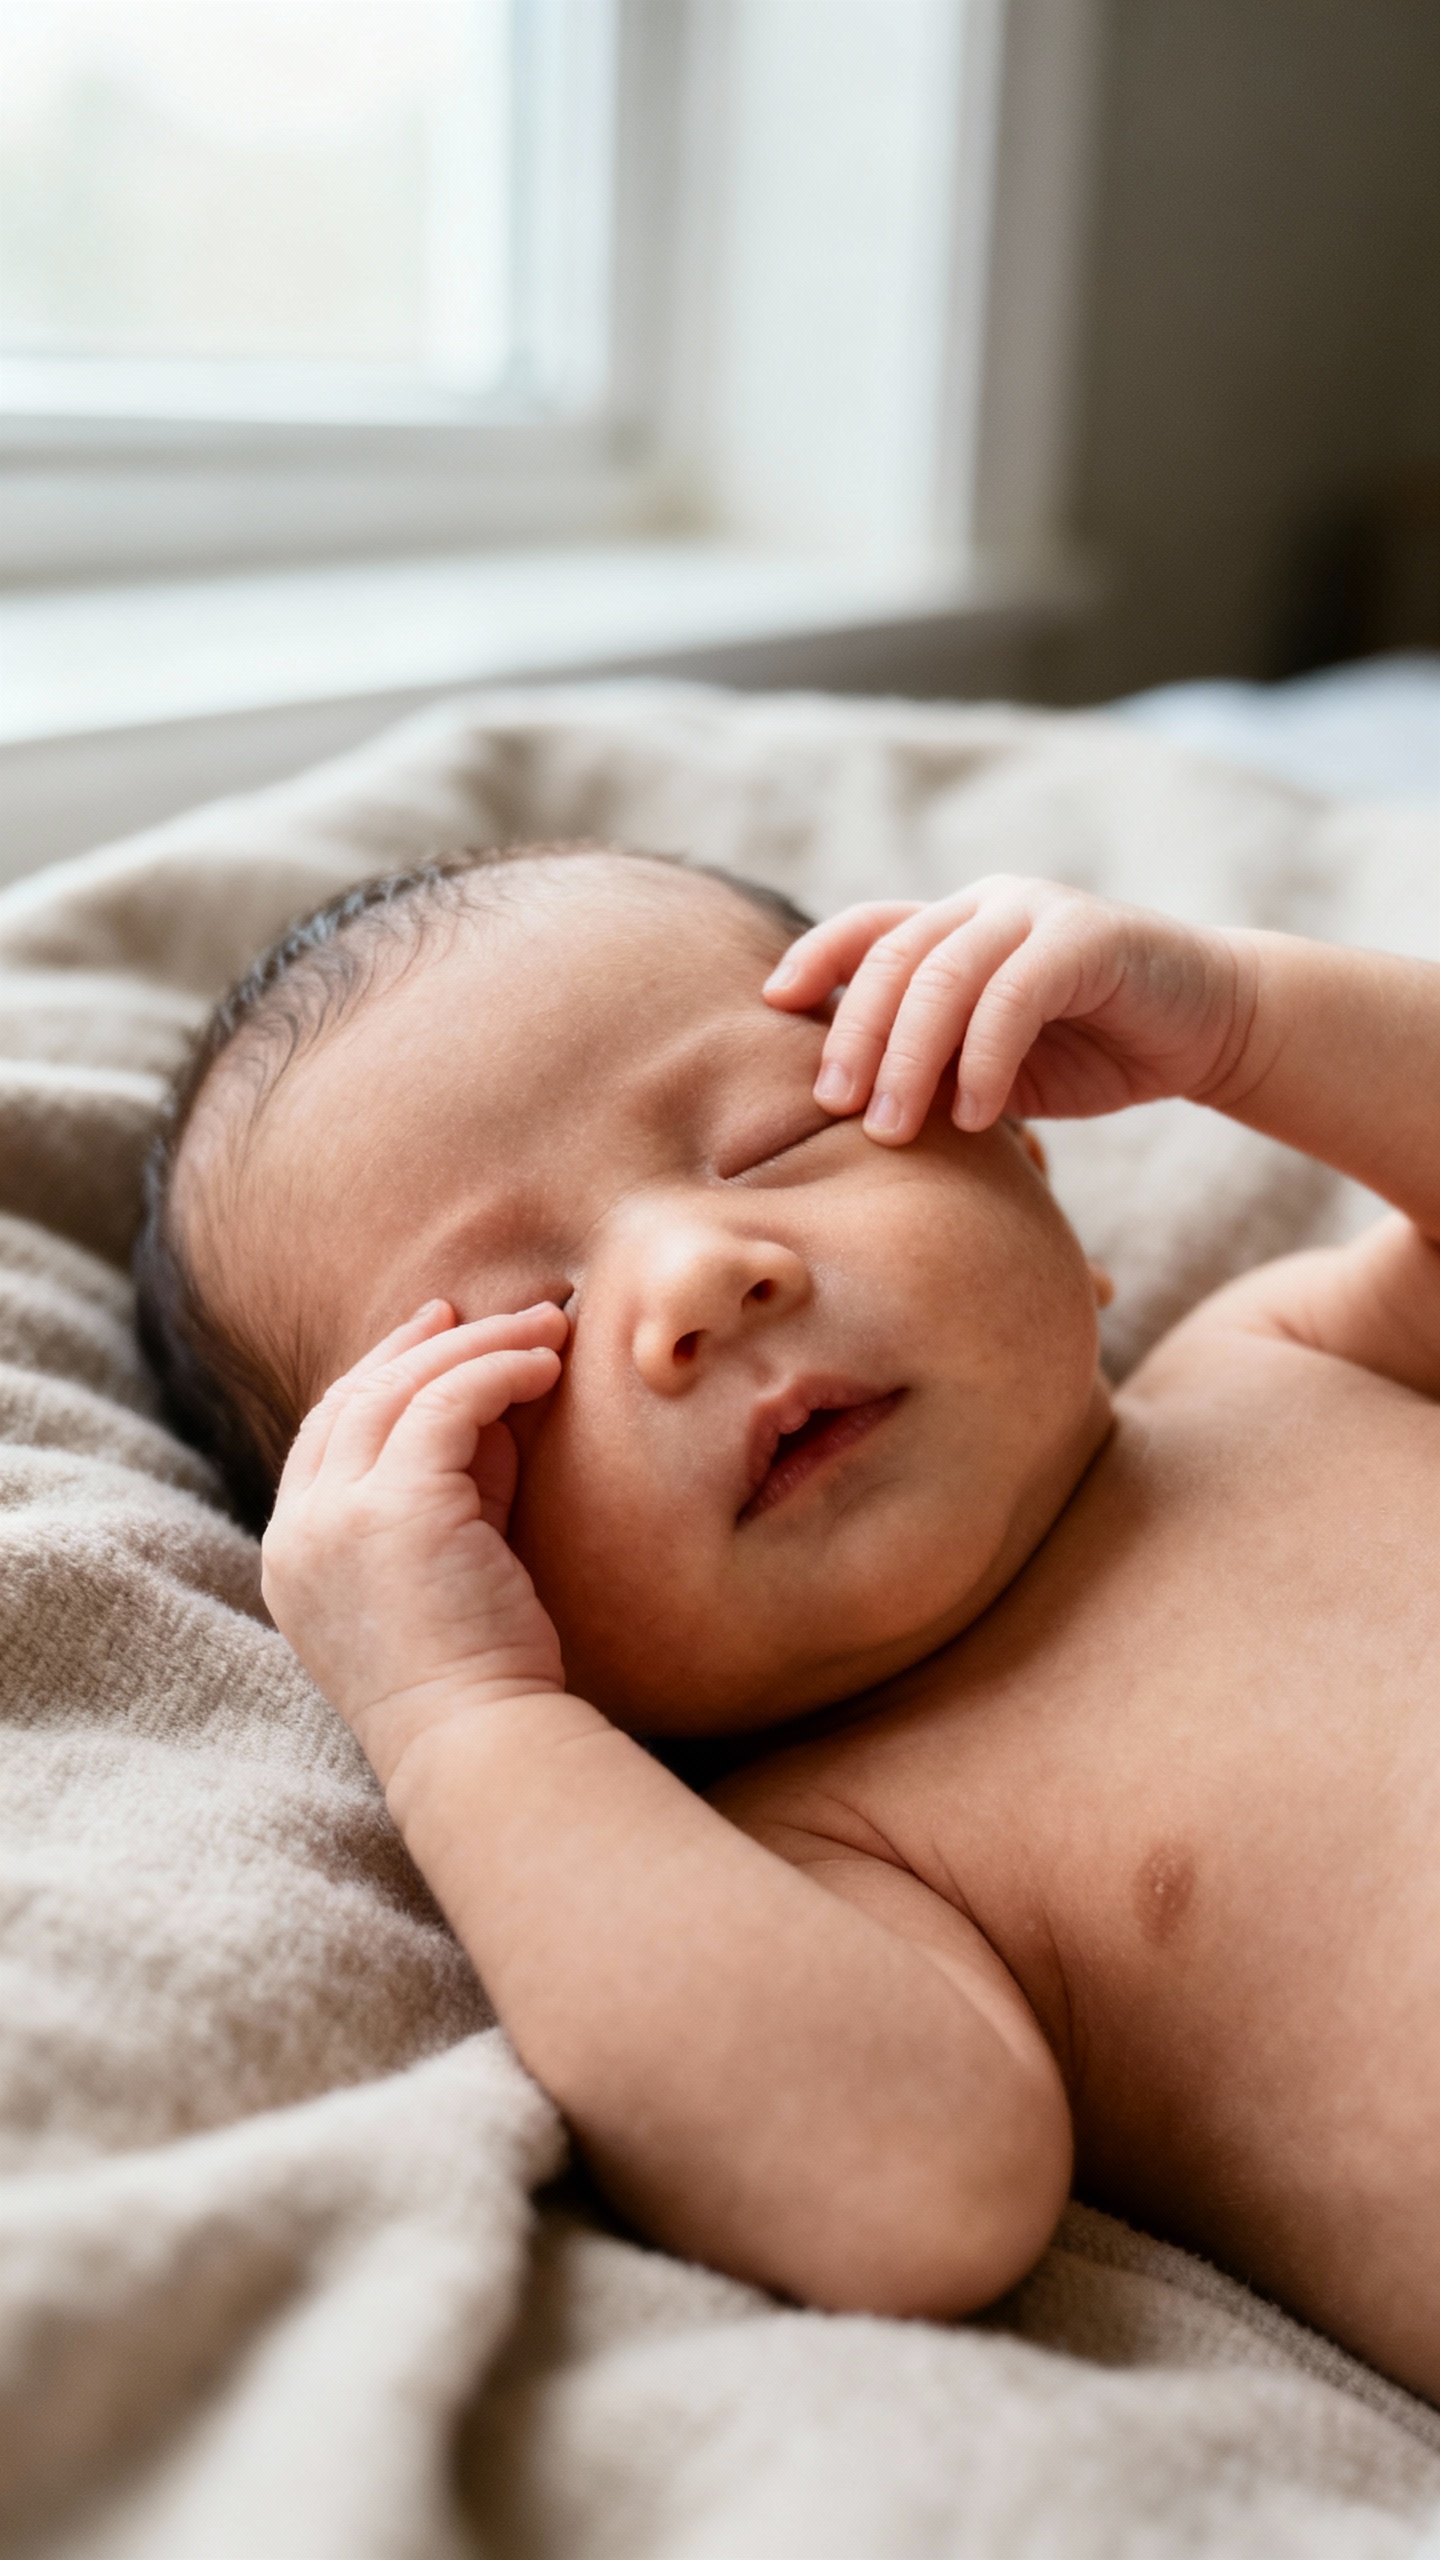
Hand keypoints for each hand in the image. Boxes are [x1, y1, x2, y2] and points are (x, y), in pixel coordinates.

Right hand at [261, 1299, 567, 1784]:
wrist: (479, 1744)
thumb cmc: (479, 1676)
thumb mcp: (447, 1565)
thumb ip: (451, 1489)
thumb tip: (491, 1407)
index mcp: (295, 1555)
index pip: (325, 1433)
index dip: (380, 1374)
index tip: (436, 1334)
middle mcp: (300, 1531)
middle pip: (351, 1398)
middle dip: (424, 1343)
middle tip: (484, 1309)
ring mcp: (335, 1518)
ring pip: (397, 1388)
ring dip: (476, 1345)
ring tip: (546, 1325)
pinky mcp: (393, 1508)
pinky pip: (446, 1402)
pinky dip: (497, 1370)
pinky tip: (546, 1363)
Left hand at [764, 876, 1254, 1142]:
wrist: (1208, 1029)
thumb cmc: (1092, 1052)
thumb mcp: (994, 1064)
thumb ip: (934, 1067)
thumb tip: (848, 1113)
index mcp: (957, 925)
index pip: (868, 928)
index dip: (815, 957)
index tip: (772, 1007)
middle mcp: (989, 906)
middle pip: (894, 958)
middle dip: (854, 1034)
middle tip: (832, 1105)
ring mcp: (1038, 913)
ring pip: (945, 974)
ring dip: (909, 1057)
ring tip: (890, 1128)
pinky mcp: (1090, 938)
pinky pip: (1013, 995)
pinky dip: (984, 1059)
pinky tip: (976, 1116)